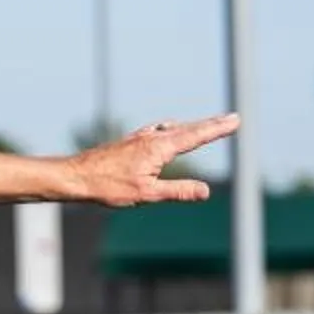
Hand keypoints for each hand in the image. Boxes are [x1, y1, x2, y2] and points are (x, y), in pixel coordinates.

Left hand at [64, 114, 235, 206]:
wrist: (77, 176)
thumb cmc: (109, 186)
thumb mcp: (147, 194)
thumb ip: (178, 191)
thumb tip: (206, 191)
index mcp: (159, 148)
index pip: (196, 136)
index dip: (217, 129)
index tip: (236, 120)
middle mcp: (152, 137)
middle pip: (188, 128)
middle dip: (210, 124)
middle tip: (231, 118)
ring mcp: (140, 137)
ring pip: (173, 129)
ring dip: (192, 127)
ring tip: (208, 125)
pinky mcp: (131, 142)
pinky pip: (158, 131)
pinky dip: (171, 129)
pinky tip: (168, 131)